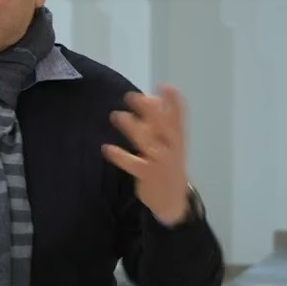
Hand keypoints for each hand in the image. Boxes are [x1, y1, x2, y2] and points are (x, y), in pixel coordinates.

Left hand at [101, 84, 190, 225]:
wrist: (172, 200)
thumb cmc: (167, 164)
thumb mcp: (169, 144)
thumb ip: (159, 123)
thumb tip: (148, 97)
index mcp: (178, 138)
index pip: (180, 116)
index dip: (174, 101)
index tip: (164, 85)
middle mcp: (172, 148)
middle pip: (163, 125)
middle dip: (149, 110)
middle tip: (131, 96)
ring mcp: (161, 162)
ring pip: (147, 141)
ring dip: (131, 127)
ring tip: (116, 115)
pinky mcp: (148, 175)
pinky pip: (132, 164)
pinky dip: (119, 156)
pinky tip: (106, 148)